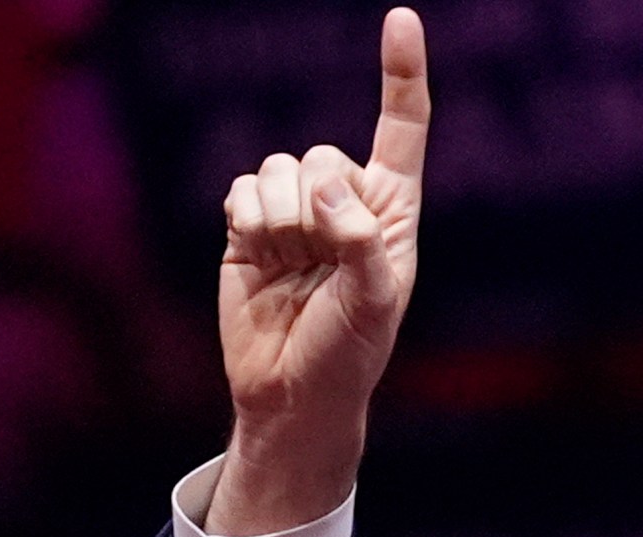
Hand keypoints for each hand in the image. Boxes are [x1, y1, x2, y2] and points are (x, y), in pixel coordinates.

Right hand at [209, 7, 428, 535]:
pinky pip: (240, 190)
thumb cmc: (348, 354)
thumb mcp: (374, 303)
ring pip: (277, 167)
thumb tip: (327, 192)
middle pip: (321, 152)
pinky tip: (258, 258)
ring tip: (289, 265)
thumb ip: (360, 241)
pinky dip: (247, 221)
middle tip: (320, 257)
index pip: (402, 129)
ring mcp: (295, 212)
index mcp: (392, 211)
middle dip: (316, 202)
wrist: (290, 394)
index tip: (400, 20)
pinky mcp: (248, 226)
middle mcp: (345, 202)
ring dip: (280, 218)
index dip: (400, 73)